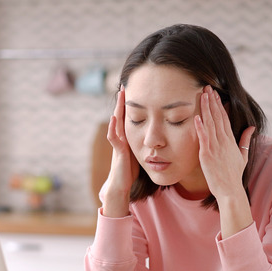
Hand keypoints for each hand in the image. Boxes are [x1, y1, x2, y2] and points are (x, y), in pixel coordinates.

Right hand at [102, 87, 138, 216]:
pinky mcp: (118, 152)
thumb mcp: (140, 152)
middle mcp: (122, 137)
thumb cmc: (130, 170)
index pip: (130, 117)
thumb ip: (145, 143)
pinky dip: (112, 127)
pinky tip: (114, 118)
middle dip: (123, 101)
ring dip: (117, 108)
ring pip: (116, 122)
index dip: (131, 104)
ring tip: (120, 95)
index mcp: (128, 137)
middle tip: (125, 85)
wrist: (121, 185)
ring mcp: (118, 144)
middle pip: (122, 115)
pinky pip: (113, 137)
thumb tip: (158, 136)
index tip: (135, 90)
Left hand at [194, 86, 254, 233]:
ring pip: (210, 124)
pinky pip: (203, 139)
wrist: (230, 190)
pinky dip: (200, 127)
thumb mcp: (243, 155)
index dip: (220, 106)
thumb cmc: (234, 175)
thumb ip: (245, 140)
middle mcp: (224, 142)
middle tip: (207, 88)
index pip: (225, 119)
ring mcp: (215, 148)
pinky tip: (197, 117)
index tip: (216, 94)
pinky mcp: (207, 155)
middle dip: (212, 102)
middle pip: (218, 118)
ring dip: (206, 109)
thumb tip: (251, 127)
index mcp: (231, 141)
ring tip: (203, 95)